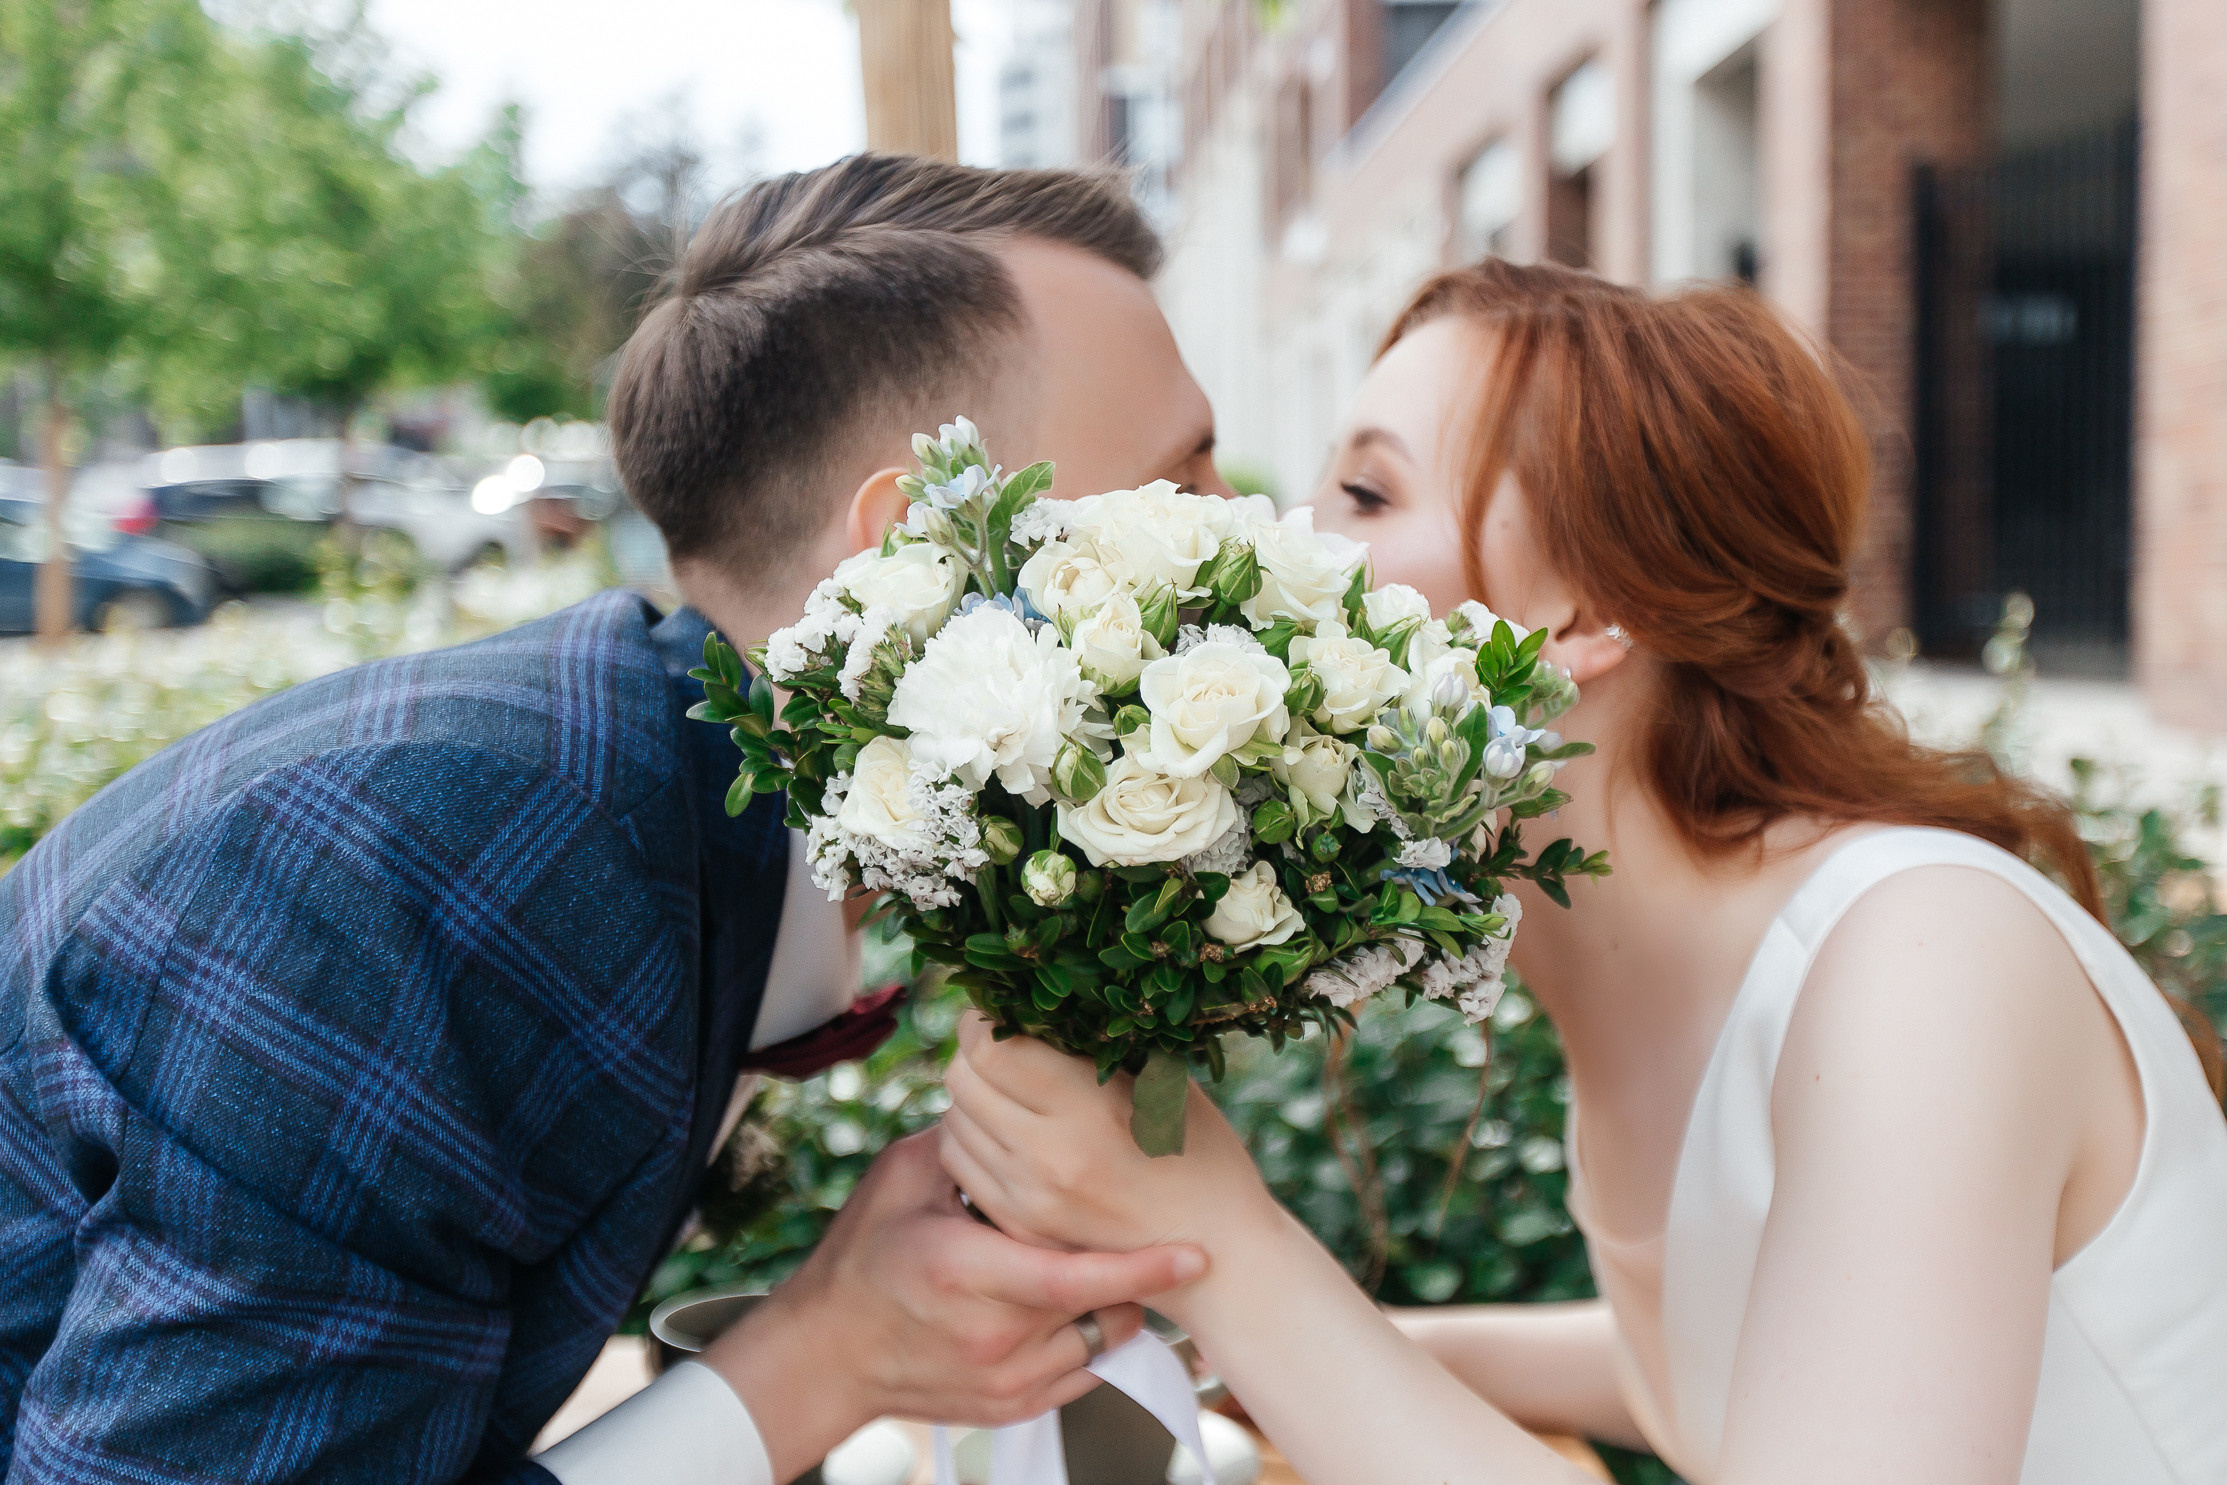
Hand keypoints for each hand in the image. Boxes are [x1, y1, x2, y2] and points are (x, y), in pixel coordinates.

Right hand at [700, 1129, 1205, 1480]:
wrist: (827, 1354)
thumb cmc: (862, 1259)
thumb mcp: (902, 1180)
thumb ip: (964, 1140)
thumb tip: (1019, 1091)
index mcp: (968, 1273)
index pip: (1076, 1277)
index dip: (1140, 1265)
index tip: (1194, 1252)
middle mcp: (993, 1338)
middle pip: (1100, 1307)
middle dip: (1129, 1268)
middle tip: (1141, 1230)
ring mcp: (1005, 1382)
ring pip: (1100, 1343)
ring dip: (1112, 1305)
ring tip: (1096, 1265)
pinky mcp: (1011, 1408)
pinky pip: (1083, 1375)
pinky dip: (1090, 1338)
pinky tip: (1074, 1306)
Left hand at [938, 1012, 1282, 1259]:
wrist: (1222, 1260)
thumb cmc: (1205, 1158)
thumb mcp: (1166, 1087)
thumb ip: (1100, 1048)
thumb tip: (1043, 1006)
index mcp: (1089, 1110)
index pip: (992, 1048)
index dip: (985, 1020)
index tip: (1000, 1012)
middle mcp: (1048, 1157)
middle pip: (963, 1080)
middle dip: (974, 1053)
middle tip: (1001, 1046)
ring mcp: (1028, 1200)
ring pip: (954, 1122)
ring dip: (972, 1097)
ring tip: (1009, 1091)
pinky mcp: (1019, 1228)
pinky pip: (962, 1166)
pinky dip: (974, 1139)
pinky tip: (1009, 1133)